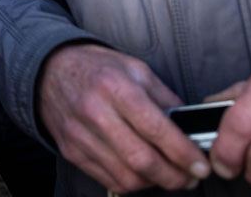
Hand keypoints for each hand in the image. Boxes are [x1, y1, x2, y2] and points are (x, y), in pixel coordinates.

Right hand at [38, 43, 209, 192]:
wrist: (48, 70)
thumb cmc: (96, 67)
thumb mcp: (134, 69)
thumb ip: (163, 98)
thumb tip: (188, 129)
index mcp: (115, 87)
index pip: (156, 130)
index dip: (184, 154)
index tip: (201, 165)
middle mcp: (95, 112)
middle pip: (142, 160)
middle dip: (175, 177)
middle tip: (190, 177)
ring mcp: (80, 135)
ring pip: (127, 176)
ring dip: (155, 183)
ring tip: (168, 175)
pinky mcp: (72, 151)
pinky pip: (109, 180)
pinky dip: (132, 183)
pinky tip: (142, 173)